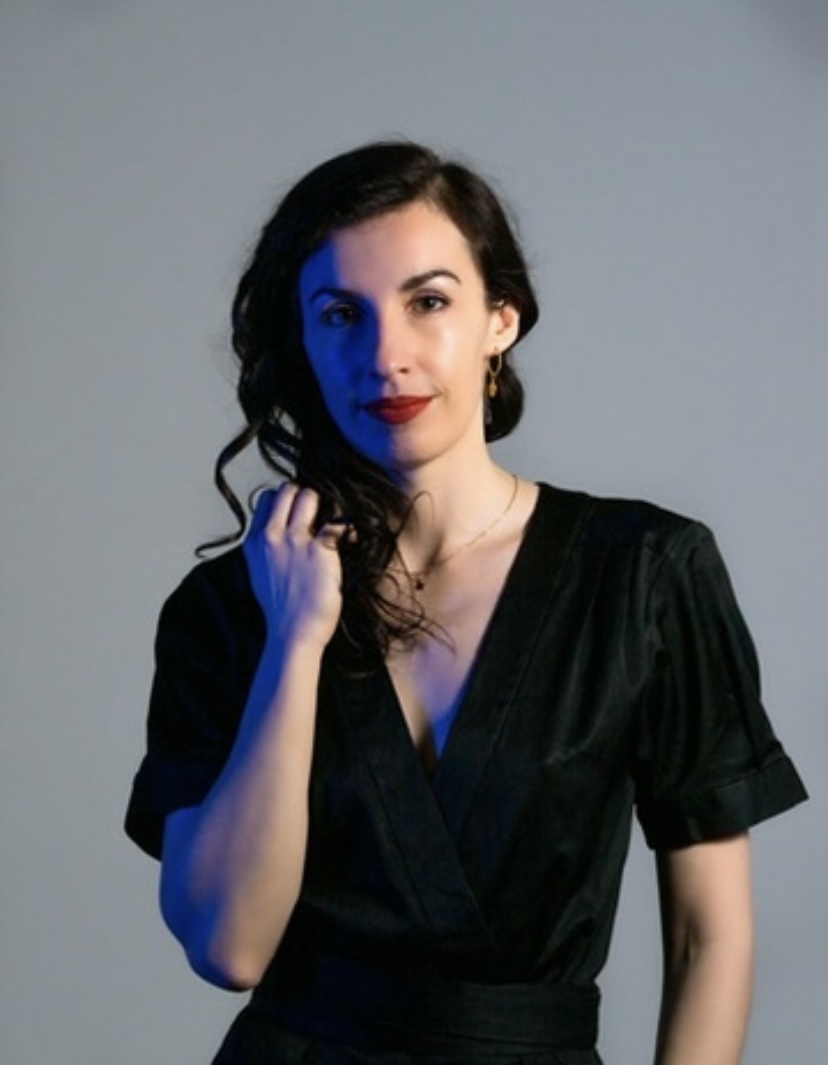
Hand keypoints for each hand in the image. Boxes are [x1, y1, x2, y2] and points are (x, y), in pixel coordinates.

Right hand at [243, 484, 346, 649]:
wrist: (292, 634)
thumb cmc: (281, 610)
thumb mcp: (260, 574)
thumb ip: (266, 550)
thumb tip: (279, 535)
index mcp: (255, 543)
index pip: (267, 499)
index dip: (285, 499)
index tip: (298, 510)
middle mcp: (272, 537)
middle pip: (287, 490)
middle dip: (304, 494)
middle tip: (318, 511)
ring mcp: (295, 541)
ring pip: (309, 495)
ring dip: (325, 503)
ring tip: (333, 521)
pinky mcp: (320, 549)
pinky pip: (339, 521)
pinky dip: (349, 527)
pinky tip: (352, 538)